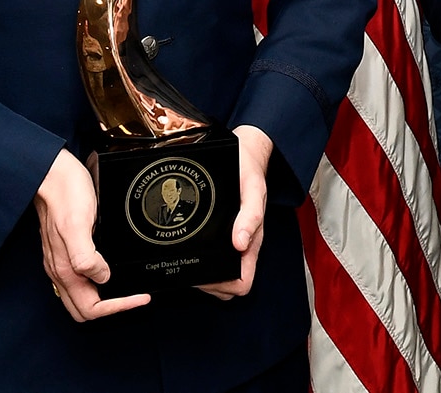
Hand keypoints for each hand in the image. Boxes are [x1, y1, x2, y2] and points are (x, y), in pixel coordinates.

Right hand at [35, 149, 150, 320]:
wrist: (52, 174)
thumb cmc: (65, 195)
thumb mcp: (77, 225)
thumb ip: (85, 256)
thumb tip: (102, 276)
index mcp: (64, 269)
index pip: (90, 308)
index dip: (117, 308)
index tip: (139, 298)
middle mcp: (61, 270)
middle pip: (84, 308)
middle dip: (111, 308)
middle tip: (136, 298)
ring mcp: (62, 260)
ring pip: (82, 295)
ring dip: (105, 297)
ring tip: (129, 289)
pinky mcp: (66, 248)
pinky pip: (81, 276)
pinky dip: (99, 281)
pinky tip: (112, 269)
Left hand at [196, 124, 273, 299]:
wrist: (245, 153)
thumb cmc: (250, 172)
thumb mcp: (253, 189)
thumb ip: (250, 215)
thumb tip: (240, 243)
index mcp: (252, 240)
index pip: (242, 282)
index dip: (224, 285)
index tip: (208, 274)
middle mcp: (240, 246)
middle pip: (226, 287)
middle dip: (208, 285)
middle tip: (191, 268)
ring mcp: (229, 242)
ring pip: (216, 277)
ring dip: (202, 276)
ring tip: (187, 260)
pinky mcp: (219, 235)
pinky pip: (209, 259)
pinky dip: (197, 260)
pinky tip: (186, 248)